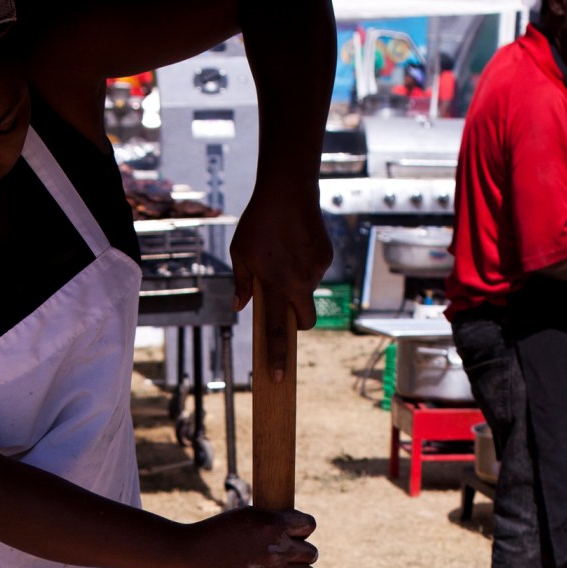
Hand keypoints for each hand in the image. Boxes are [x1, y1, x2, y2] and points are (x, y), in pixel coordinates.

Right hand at [179, 508, 317, 567]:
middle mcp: (277, 549)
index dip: (302, 529)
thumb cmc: (219, 531)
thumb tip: (299, 533)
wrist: (192, 555)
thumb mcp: (248, 515)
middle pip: (311, 553)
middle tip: (286, 555)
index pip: (309, 525)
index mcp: (273, 524)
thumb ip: (274, 522)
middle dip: (301, 553)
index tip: (292, 533)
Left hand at [230, 181, 332, 379]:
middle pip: (305, 321)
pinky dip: (304, 265)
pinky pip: (314, 271)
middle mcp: (300, 283)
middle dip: (296, 323)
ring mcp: (316, 271)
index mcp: (275, 286)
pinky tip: (295, 243)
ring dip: (296, 283)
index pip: (277, 331)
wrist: (289, 190)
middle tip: (283, 307)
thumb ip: (242, 283)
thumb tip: (242, 306)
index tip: (278, 377)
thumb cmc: (259, 222)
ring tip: (283, 254)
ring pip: (307, 290)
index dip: (277, 356)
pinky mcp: (325, 257)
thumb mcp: (240, 253)